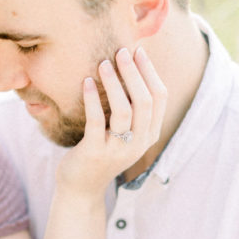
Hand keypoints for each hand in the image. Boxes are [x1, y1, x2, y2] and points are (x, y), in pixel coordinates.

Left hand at [56, 47, 166, 193]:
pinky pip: (97, 121)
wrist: (80, 188)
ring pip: (124, 110)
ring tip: (102, 64)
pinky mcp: (95, 153)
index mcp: (150, 135)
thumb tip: (128, 69)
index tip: (137, 51)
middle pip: (144, 100)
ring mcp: (118, 149)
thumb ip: (130, 110)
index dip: (150, 72)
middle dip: (134, 72)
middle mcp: (138, 143)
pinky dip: (92, 99)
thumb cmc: (99, 152)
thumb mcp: (122, 133)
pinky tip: (85, 82)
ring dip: (114, 83)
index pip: (159, 97)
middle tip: (120, 51)